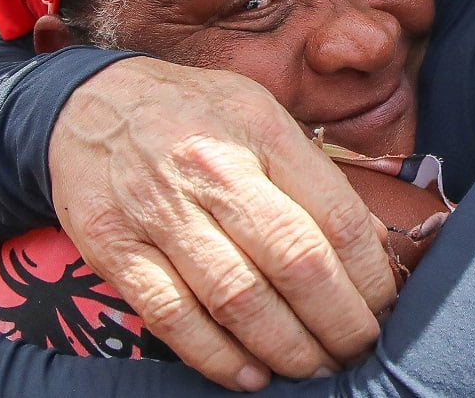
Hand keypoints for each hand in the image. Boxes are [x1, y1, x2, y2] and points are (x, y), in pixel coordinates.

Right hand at [49, 57, 395, 391]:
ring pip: (239, 298)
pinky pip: (173, 317)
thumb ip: (311, 170)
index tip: (383, 303)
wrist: (91, 104)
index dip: (370, 274)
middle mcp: (212, 168)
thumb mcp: (259, 112)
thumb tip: (374, 240)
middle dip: (340, 322)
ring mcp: (160, 210)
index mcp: (259, 129)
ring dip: (288, 349)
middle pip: (296, 261)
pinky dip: (218, 357)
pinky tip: (251, 374)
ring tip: (314, 367)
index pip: (336, 214)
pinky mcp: (115, 247)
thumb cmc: (193, 112)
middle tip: (358, 347)